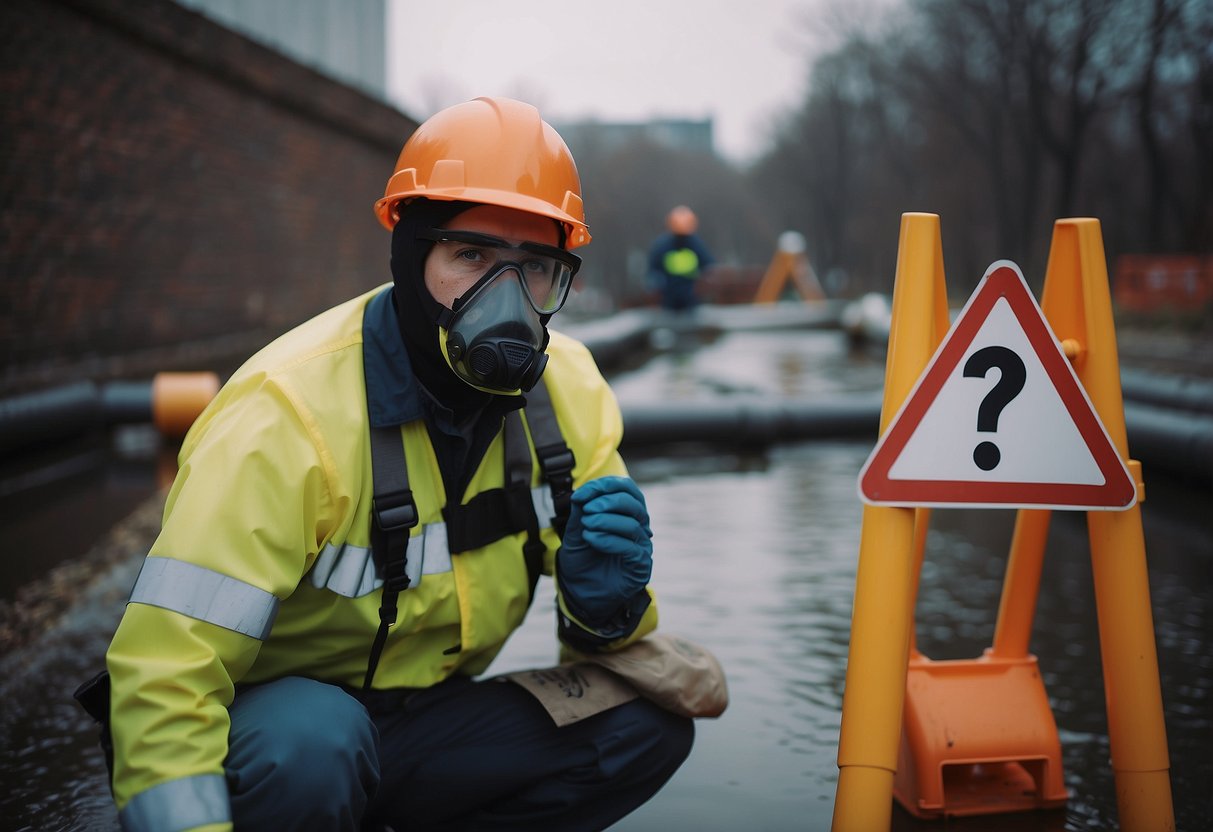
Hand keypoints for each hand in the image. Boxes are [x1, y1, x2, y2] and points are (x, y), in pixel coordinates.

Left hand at [558, 476, 652, 624]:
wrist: (580, 590)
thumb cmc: (582, 558)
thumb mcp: (577, 529)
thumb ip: (582, 510)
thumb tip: (584, 493)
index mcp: (627, 512)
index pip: (626, 488)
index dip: (604, 486)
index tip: (580, 495)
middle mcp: (639, 526)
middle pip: (634, 503)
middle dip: (608, 501)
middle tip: (587, 509)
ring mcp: (642, 546)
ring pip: (633, 524)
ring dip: (606, 520)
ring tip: (587, 526)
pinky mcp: (641, 566)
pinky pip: (631, 547)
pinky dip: (609, 540)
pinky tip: (591, 539)